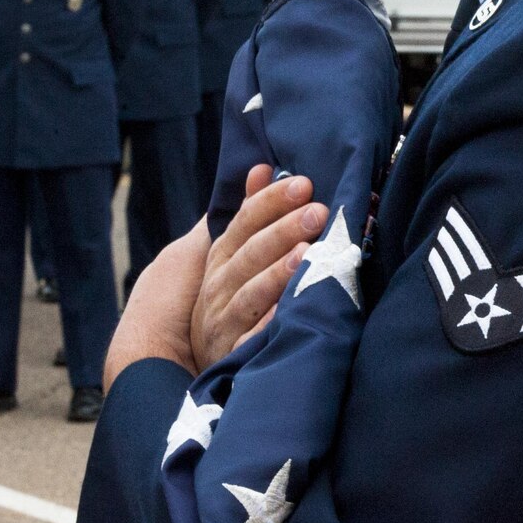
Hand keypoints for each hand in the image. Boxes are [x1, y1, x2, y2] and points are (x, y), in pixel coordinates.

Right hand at [191, 166, 329, 371]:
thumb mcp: (233, 253)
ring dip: (277, 274)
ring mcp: (224, 319)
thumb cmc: (231, 295)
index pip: (244, 222)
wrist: (204, 355)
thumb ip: (249, 213)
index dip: (271, 202)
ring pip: (250, 294)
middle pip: (251, 254)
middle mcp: (220, 285)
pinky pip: (251, 340)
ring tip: (306, 254)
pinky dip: (269, 326)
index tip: (303, 183)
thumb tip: (262, 167)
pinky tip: (290, 312)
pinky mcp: (233, 353)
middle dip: (283, 231)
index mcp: (222, 256)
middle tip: (318, 212)